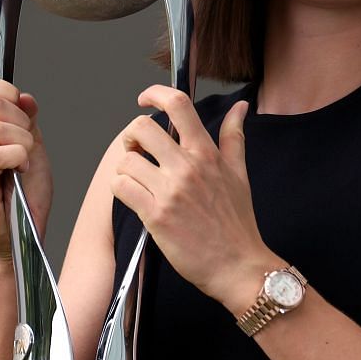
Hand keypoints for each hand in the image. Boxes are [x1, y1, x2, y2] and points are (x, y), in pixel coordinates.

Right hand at [0, 76, 51, 263]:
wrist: (24, 233)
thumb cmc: (26, 195)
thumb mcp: (33, 148)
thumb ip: (27, 120)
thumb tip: (24, 96)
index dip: (9, 92)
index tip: (24, 118)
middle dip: (21, 120)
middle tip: (27, 146)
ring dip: (22, 143)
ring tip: (25, 162)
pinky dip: (18, 158)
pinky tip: (21, 171)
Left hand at [110, 86, 282, 315]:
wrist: (237, 266)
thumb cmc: (237, 224)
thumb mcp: (240, 174)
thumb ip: (234, 137)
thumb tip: (240, 108)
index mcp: (206, 154)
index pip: (178, 105)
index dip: (155, 94)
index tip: (146, 99)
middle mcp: (187, 168)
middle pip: (142, 129)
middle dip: (132, 137)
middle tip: (137, 150)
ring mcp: (169, 191)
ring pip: (126, 161)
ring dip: (126, 169)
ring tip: (137, 181)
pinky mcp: (155, 215)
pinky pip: (121, 188)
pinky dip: (120, 189)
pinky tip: (132, 197)